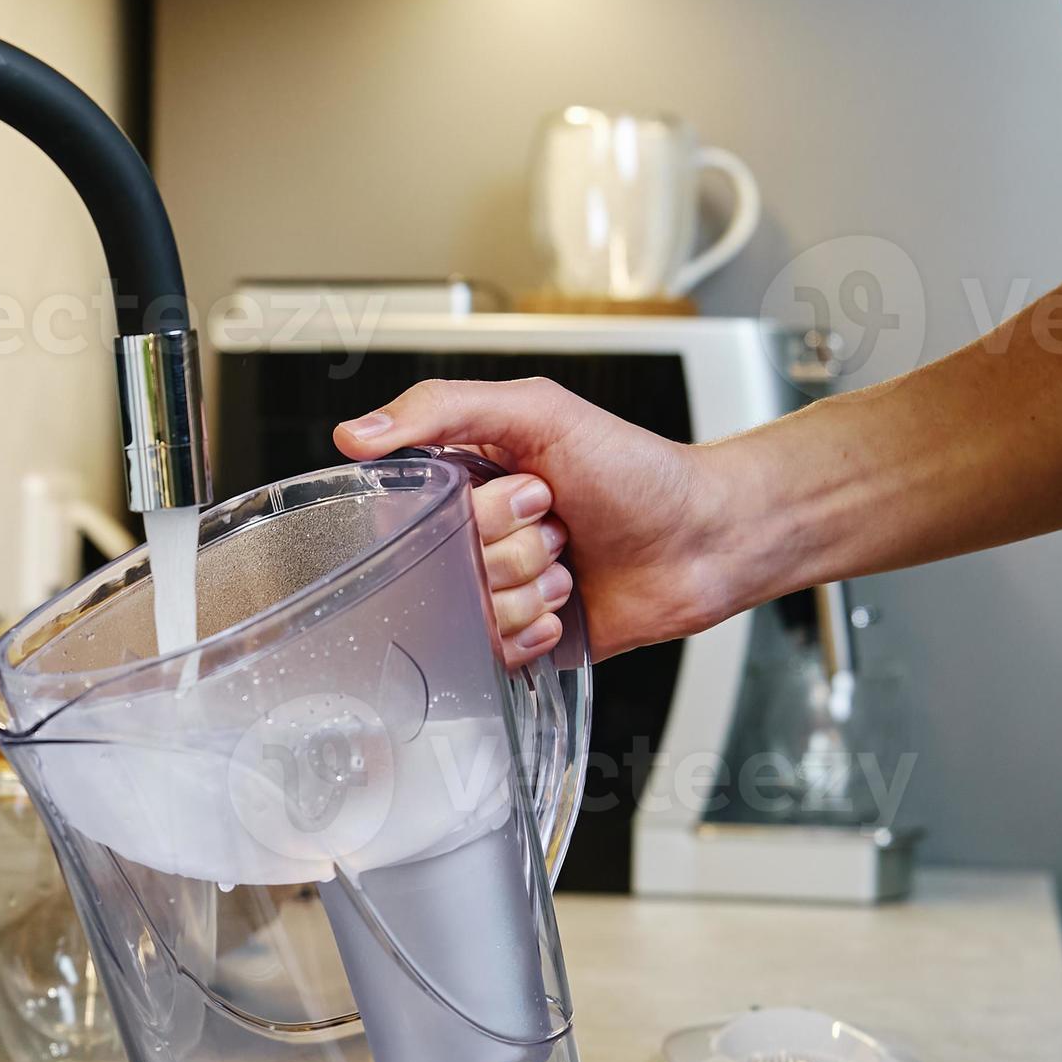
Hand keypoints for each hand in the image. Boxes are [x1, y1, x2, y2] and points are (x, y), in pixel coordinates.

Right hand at [333, 377, 756, 664]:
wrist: (707, 539)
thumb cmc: (637, 470)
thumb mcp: (540, 412)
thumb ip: (442, 408)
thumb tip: (354, 433)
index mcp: (466, 479)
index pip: (419, 511)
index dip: (479, 511)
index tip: (530, 492)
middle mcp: (475, 535)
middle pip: (449, 566)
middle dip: (515, 550)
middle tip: (559, 525)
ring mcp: (497, 588)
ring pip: (471, 613)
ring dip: (532, 592)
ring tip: (570, 565)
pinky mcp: (520, 638)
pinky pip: (492, 653)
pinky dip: (536, 632)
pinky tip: (569, 607)